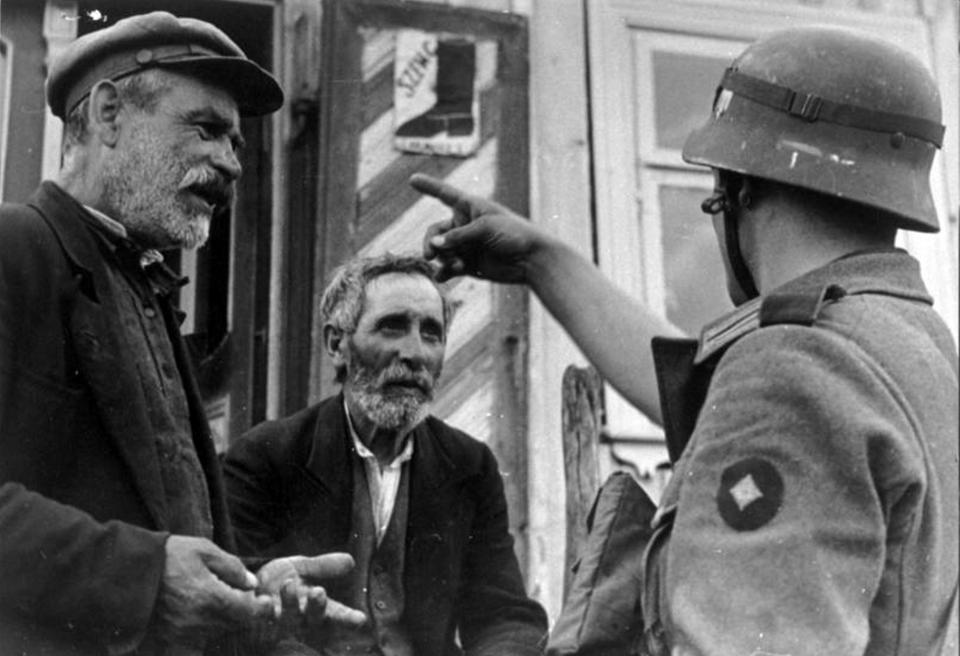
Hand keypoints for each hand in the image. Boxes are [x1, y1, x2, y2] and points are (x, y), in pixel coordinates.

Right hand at [155, 535, 273, 647]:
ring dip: (221, 619)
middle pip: (233, 623)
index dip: (263, 608)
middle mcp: (199, 622)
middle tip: (240, 595)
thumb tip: (251, 583)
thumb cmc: (167, 557)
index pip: (249, 612)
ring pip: (215, 632)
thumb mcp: (204, 550)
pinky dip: (200, 634)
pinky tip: (198, 618)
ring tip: (212, 599)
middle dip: (241, 610)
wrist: (126, 571)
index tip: (267, 602)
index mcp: (211, 598)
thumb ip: (232, 567)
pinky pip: (193, 645)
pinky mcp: (168, 640)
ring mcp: (183, 634)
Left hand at [256, 553, 366, 628]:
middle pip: (314, 618)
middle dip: (317, 608)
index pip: (336, 614)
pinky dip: (263, 610)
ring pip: (288, 618)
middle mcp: (300, 618)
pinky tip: (265, 601)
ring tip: (289, 585)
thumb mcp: (303, 569)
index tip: (360, 619)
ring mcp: (279, 622)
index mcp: (315, 606)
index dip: (348, 619)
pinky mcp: (258, 620)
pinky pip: (261, 618)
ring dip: (290, 603)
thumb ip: (324, 567)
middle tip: (320, 593)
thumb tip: (350, 561)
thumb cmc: (279, 581)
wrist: (246, 588)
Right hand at [410, 173, 546, 282]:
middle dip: (431, 242)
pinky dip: (445, 272)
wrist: (532, 260)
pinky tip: (443, 276)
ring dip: (444, 259)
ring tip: (457, 266)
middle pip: (435, 231)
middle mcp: (465, 225)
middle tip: (430, 254)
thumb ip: (458, 236)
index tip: (412, 179)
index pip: (445, 194)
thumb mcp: (485, 228)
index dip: (429, 187)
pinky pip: (449, 268)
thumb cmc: (514, 234)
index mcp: (471, 207)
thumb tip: (434, 246)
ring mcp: (466, 245)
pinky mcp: (469, 264)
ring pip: (441, 252)